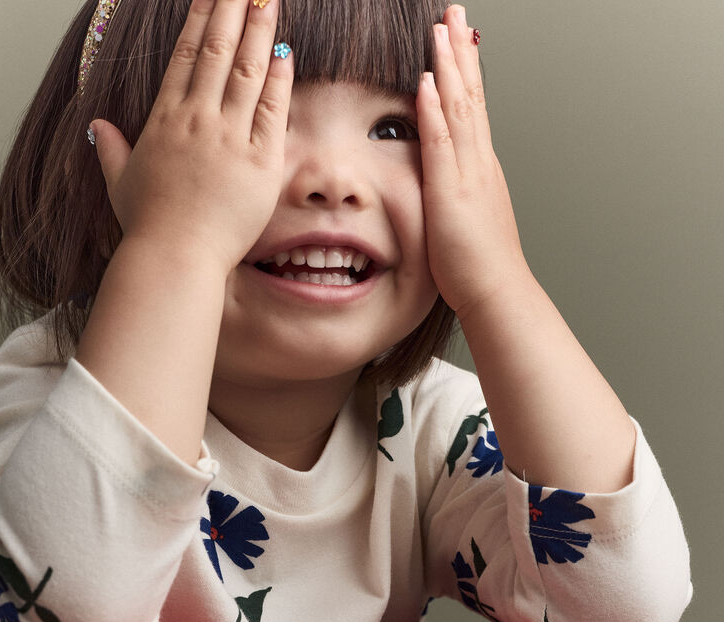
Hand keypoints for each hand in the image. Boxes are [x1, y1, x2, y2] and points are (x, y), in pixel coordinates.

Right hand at [89, 0, 292, 273]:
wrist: (175, 257)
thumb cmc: (148, 228)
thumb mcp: (120, 184)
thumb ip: (111, 150)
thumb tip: (97, 127)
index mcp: (165, 121)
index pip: (184, 57)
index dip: (199, 20)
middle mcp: (197, 120)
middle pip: (217, 51)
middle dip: (231, 9)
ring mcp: (229, 138)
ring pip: (246, 70)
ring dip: (258, 29)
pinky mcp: (259, 162)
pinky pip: (271, 110)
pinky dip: (279, 78)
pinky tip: (284, 50)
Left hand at [416, 5, 529, 321]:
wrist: (497, 291)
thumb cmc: (480, 268)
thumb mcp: (467, 222)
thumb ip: (456, 198)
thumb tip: (447, 187)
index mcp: (480, 169)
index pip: (472, 110)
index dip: (465, 72)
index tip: (458, 40)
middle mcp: (479, 163)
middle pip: (470, 95)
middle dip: (460, 52)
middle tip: (454, 13)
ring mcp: (468, 174)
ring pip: (459, 108)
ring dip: (448, 65)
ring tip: (441, 27)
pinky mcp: (451, 192)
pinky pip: (442, 142)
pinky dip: (435, 109)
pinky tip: (428, 80)